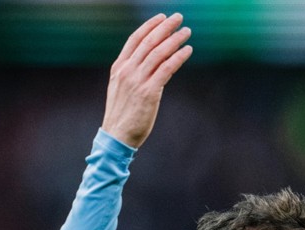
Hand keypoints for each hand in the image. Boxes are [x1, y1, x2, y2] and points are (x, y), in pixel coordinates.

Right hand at [101, 14, 192, 147]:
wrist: (117, 136)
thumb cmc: (122, 115)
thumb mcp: (121, 89)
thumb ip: (132, 74)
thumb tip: (150, 64)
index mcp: (119, 68)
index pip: (135, 40)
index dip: (149, 26)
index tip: (162, 18)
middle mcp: (127, 70)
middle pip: (149, 42)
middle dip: (165, 27)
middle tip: (179, 18)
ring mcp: (137, 80)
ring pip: (159, 53)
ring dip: (175, 40)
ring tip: (186, 32)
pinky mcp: (149, 92)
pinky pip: (167, 69)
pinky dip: (178, 57)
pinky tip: (187, 50)